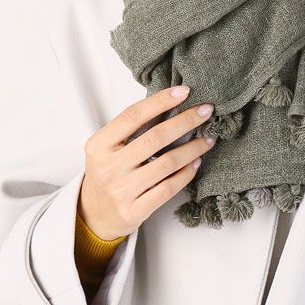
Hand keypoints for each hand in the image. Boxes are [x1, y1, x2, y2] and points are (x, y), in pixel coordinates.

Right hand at [77, 85, 215, 238]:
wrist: (95, 213)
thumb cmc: (109, 171)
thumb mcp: (108, 146)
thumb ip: (132, 128)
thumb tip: (173, 102)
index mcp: (99, 144)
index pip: (133, 115)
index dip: (161, 101)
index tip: (185, 91)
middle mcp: (108, 167)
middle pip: (155, 137)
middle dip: (186, 121)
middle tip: (207, 110)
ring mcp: (121, 191)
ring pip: (167, 163)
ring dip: (193, 148)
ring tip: (208, 138)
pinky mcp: (134, 211)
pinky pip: (169, 188)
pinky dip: (187, 173)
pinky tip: (197, 162)